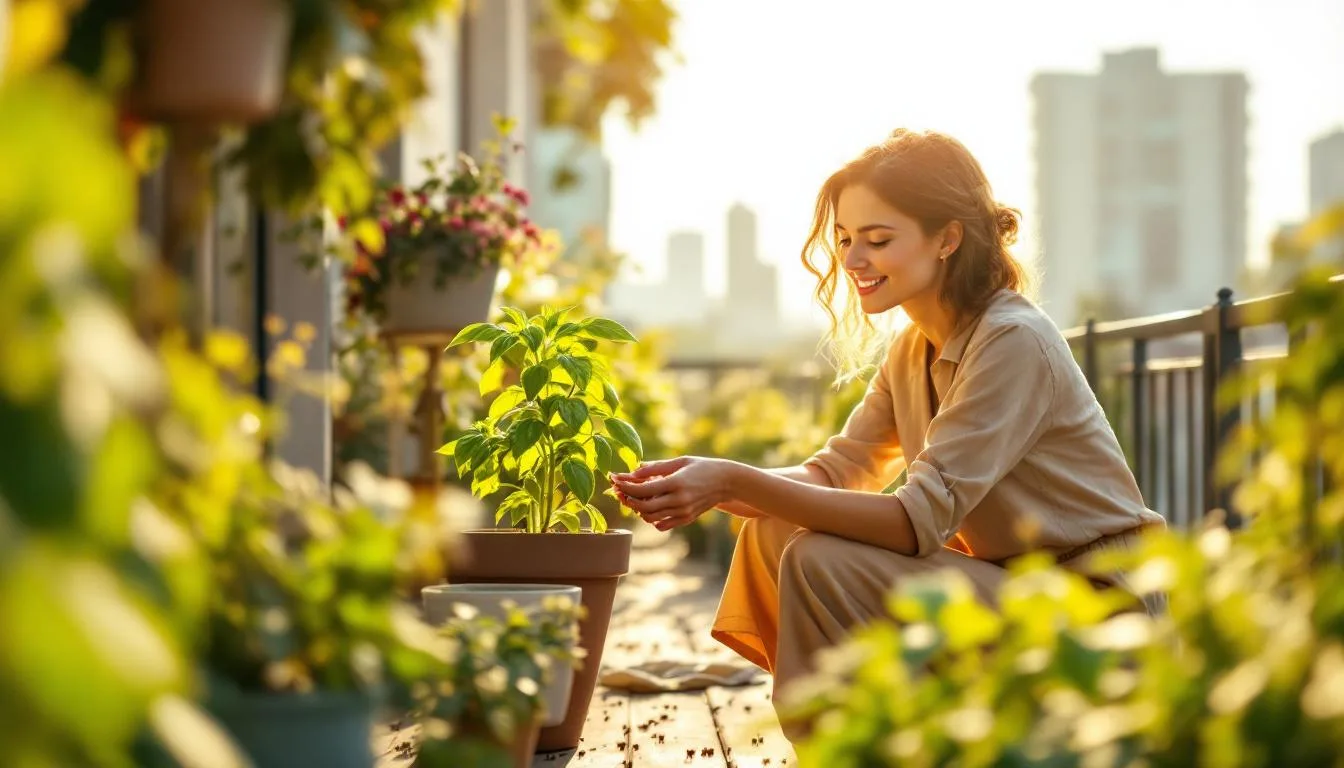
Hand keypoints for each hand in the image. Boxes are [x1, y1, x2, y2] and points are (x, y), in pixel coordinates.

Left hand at [609, 456, 736, 531]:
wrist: (726, 482)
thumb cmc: (701, 467)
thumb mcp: (679, 462)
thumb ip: (655, 468)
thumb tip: (633, 471)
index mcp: (677, 483)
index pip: (643, 489)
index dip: (626, 485)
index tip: (614, 479)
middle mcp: (679, 500)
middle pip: (643, 506)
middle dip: (627, 498)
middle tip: (618, 489)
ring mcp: (683, 513)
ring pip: (650, 517)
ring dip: (637, 509)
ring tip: (631, 497)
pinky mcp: (685, 520)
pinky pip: (661, 525)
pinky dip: (650, 518)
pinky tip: (649, 507)